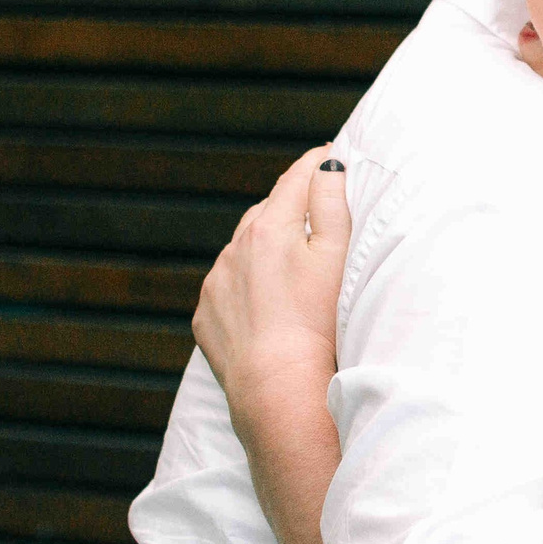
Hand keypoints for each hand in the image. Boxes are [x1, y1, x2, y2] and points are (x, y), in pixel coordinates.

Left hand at [192, 144, 351, 536]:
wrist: (275, 389)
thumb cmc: (318, 324)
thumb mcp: (336, 256)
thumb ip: (331, 203)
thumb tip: (327, 164)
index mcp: (269, 227)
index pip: (296, 179)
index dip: (316, 163)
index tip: (331, 154)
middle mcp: (235, 248)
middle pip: (267, 211)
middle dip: (290, 203)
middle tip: (315, 204)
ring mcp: (216, 283)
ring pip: (243, 248)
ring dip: (264, 243)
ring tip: (290, 256)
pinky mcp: (206, 316)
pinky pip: (226, 286)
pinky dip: (245, 282)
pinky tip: (265, 299)